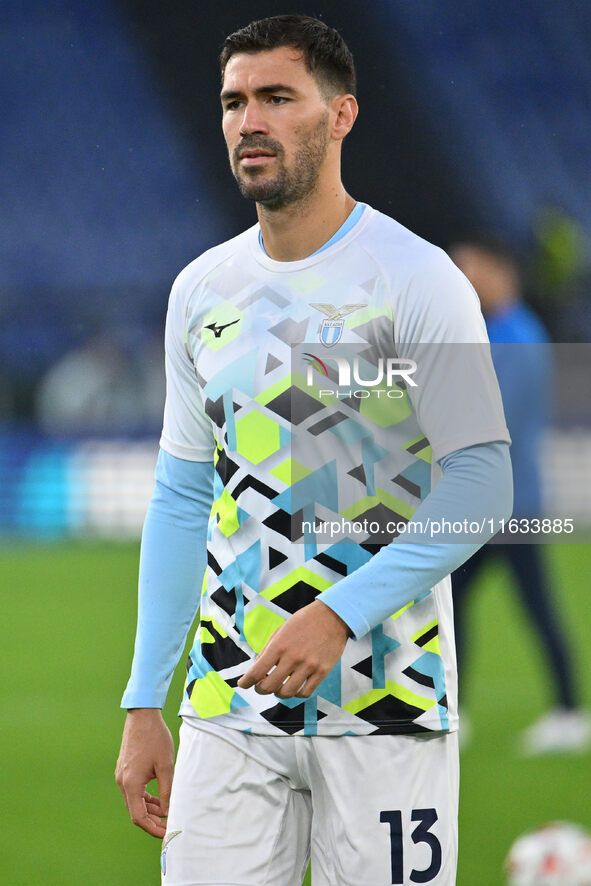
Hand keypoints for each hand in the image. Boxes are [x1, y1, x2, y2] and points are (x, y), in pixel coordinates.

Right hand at [115, 708, 174, 838]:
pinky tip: (159, 800)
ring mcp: (122, 776)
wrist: (142, 716)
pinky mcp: (125, 770)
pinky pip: (134, 791)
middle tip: (169, 826)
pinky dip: (145, 798)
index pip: (139, 817)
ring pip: (135, 802)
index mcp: (131, 783)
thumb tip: (168, 811)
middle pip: (135, 811)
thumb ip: (167, 791)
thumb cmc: (155, 738)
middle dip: (152, 821)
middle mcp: (122, 782)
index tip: (166, 833)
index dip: (152, 828)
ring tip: (167, 814)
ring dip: (150, 810)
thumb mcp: (165, 766)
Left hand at [237, 600, 350, 698]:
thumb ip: (268, 650)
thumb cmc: (304, 622)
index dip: (246, 682)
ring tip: (279, 687)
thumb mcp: (281, 630)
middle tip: (261, 686)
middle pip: (269, 687)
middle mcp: (293, 657)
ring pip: (287, 693)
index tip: (243, 684)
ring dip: (279, 693)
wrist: (332, 616)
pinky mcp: (322, 671)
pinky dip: (296, 694)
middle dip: (260, 689)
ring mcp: (309, 666)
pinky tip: (295, 687)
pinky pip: (305, 692)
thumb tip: (256, 669)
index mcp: (279, 645)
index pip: (257, 671)